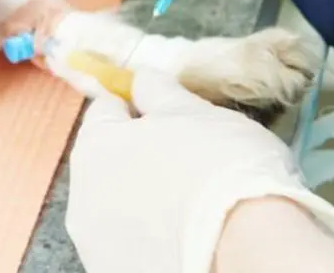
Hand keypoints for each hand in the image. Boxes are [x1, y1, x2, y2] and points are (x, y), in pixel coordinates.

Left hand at [65, 70, 333, 272]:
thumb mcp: (194, 112)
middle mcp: (81, 196)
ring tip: (193, 203)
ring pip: (119, 203)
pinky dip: (153, 235)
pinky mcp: (114, 272)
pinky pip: (133, 242)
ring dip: (145, 197)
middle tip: (190, 160)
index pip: (107, 109)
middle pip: (109, 160)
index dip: (139, 107)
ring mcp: (97, 243)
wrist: (251, 254)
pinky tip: (189, 235)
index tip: (172, 117)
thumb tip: (140, 80)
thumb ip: (159, 91)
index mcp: (95, 146)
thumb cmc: (223, 168)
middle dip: (141, 154)